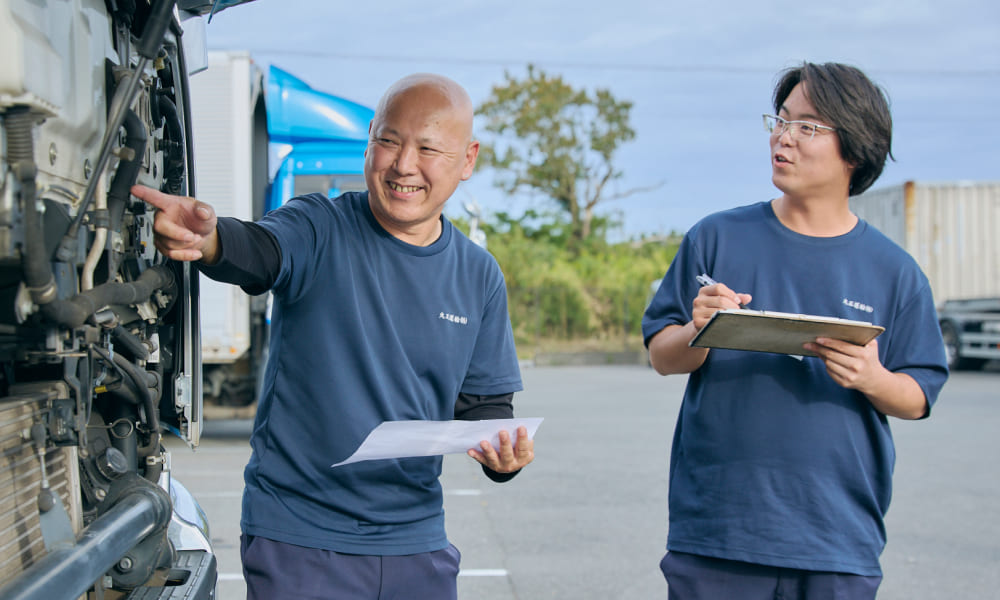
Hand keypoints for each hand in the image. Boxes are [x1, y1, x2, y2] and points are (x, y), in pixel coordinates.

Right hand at [130, 184, 219, 262]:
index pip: (155, 197)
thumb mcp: (207, 211)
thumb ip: (205, 210)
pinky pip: (170, 254)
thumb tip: (202, 211)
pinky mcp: (163, 245)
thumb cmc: (200, 219)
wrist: (203, 234)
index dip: (144, 193)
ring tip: (196, 238)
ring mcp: (161, 232)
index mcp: (170, 204)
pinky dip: (185, 255)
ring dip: (186, 245)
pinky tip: (194, 252)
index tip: (134, 189)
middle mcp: (162, 217)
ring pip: (168, 243)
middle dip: (178, 234)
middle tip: (193, 235)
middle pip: (160, 227)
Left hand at [467, 426, 533, 472]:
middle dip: (505, 443)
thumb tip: (517, 427)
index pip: (523, 448)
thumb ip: (523, 438)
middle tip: (502, 432)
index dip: (523, 438)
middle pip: (508, 454)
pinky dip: (476, 455)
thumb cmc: (518, 447)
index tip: (521, 427)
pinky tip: (470, 450)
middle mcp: (512, 465)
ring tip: (483, 442)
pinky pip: (482, 460)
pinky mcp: (489, 465)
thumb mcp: (524, 445)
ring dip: (488, 450)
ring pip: (493, 459)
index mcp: (524, 458)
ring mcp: (500, 466)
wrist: (511, 462)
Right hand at [692, 283, 751, 330]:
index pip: (718, 288)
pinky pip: (714, 321)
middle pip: (721, 300)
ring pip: (718, 311)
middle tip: (738, 312)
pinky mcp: (697, 322)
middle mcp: (698, 300)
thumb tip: (748, 297)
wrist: (702, 326)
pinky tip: (725, 323)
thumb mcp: (723, 301)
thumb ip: (735, 298)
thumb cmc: (715, 310)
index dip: (731, 294)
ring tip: (732, 317)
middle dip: (733, 306)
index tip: (738, 301)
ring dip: (728, 315)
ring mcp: (696, 311)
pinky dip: (722, 322)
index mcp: (704, 291)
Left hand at [804, 336, 928, 419]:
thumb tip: (837, 329)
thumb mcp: (871, 345)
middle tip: (808, 343)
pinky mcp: (844, 383)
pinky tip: (824, 359)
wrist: (874, 380)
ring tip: (815, 349)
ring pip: (829, 364)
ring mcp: (850, 376)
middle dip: (818, 348)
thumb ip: (860, 336)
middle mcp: (857, 367)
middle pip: (832, 355)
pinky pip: (830, 372)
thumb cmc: (870, 358)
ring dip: (821, 356)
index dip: (828, 342)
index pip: (842, 346)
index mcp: (863, 355)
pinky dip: (826, 365)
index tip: (818, 338)